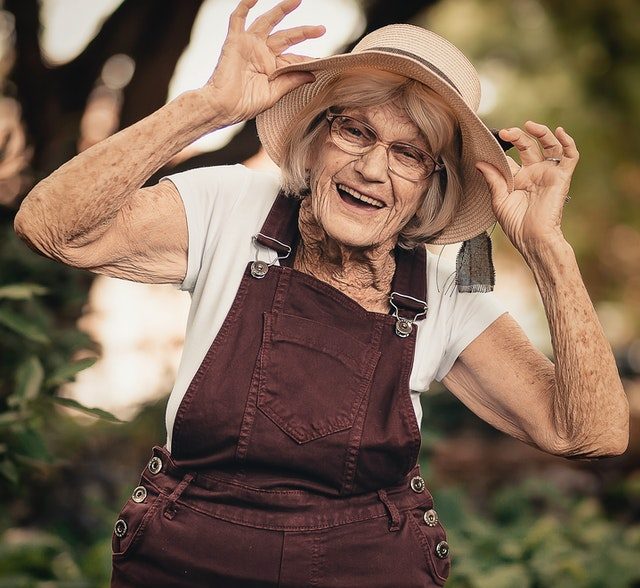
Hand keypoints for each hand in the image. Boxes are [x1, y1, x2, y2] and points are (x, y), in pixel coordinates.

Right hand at [204, 0, 324, 124]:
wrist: (223, 106)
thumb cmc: (246, 104)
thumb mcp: (275, 94)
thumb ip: (292, 81)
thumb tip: (312, 74)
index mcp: (273, 68)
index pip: (294, 58)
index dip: (308, 59)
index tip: (324, 60)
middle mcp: (262, 53)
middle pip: (287, 37)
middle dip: (304, 32)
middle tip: (321, 29)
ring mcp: (249, 45)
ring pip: (268, 22)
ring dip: (281, 10)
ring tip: (296, 0)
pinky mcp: (235, 41)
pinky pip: (238, 18)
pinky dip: (245, 5)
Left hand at [475, 121, 578, 256]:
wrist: (532, 237)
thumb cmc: (515, 223)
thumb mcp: (499, 199)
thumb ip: (492, 179)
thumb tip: (479, 162)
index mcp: (517, 178)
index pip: (510, 155)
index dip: (501, 147)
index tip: (488, 142)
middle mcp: (533, 172)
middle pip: (528, 146)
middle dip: (517, 137)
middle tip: (506, 132)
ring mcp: (548, 173)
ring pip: (549, 145)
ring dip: (542, 133)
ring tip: (530, 125)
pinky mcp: (561, 177)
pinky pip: (570, 156)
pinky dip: (568, 142)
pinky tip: (560, 132)